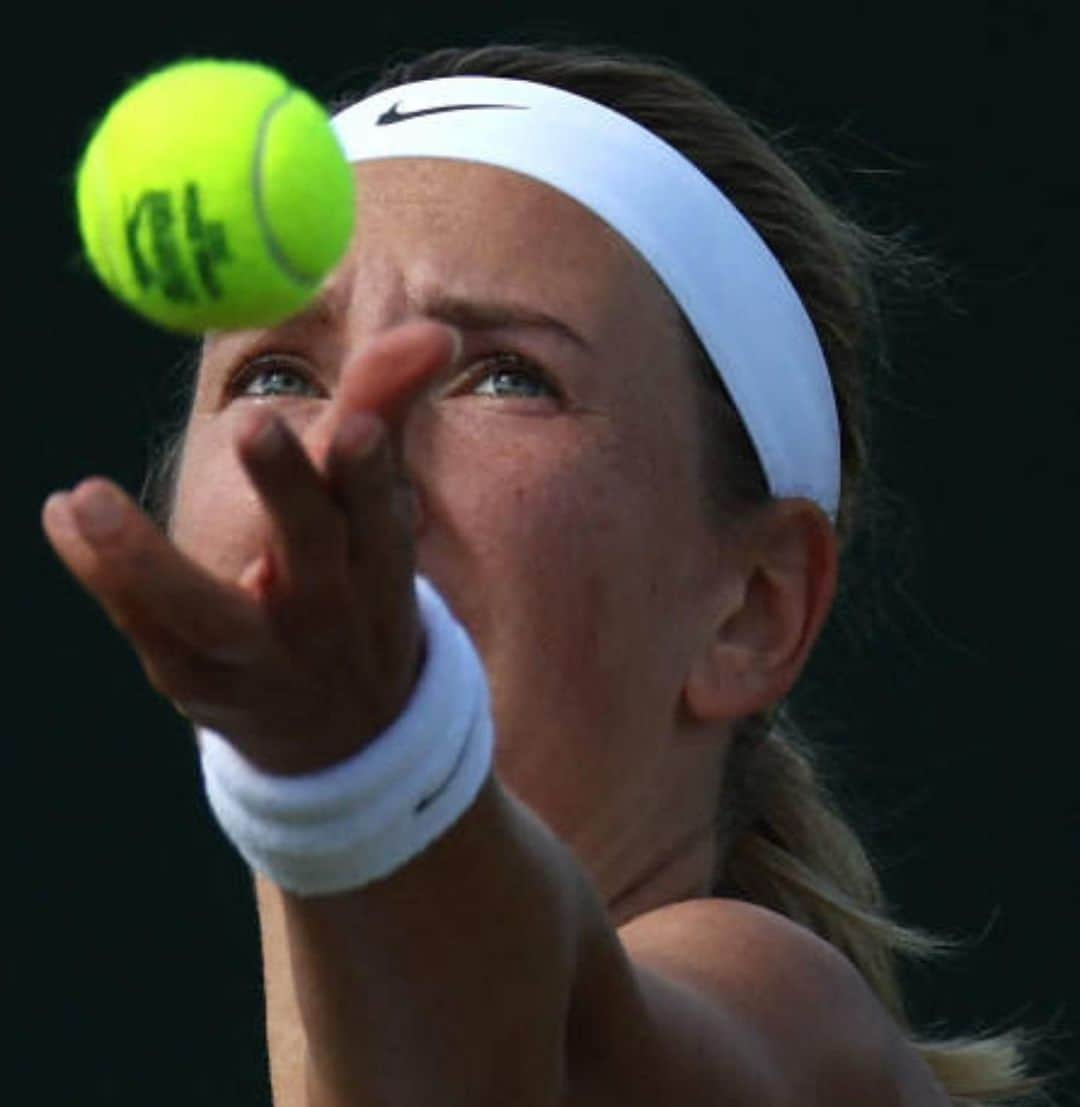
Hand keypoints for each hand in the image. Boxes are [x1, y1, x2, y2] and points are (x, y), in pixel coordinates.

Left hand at [41, 321, 460, 774]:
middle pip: (310, 551)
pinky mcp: (201, 684)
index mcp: (378, 567)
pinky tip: (61, 517)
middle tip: (253, 423)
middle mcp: (329, 614)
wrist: (345, 731)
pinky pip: (147, 632)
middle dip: (288, 489)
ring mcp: (263, 659)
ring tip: (84, 497)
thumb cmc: (355, 588)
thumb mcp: (375, 511)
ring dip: (146, 562)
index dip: (368, 472)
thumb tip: (438, 332)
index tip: (355, 422)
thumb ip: (388, 410)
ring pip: (207, 615)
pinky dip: (101, 576)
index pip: (379, 514)